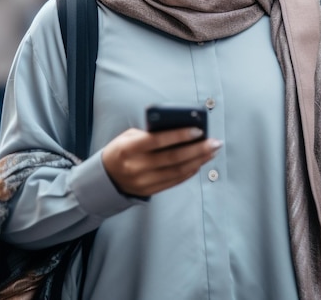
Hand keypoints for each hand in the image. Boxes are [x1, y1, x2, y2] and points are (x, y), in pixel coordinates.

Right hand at [101, 127, 222, 197]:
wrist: (106, 176)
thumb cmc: (122, 149)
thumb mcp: (129, 136)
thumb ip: (151, 133)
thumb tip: (181, 129)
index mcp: (128, 148)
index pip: (157, 141)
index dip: (179, 135)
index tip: (198, 129)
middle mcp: (136, 167)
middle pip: (172, 159)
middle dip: (197, 150)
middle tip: (214, 142)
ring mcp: (143, 182)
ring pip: (177, 172)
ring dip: (198, 161)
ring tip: (212, 151)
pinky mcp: (150, 191)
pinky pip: (174, 181)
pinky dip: (190, 171)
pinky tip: (200, 162)